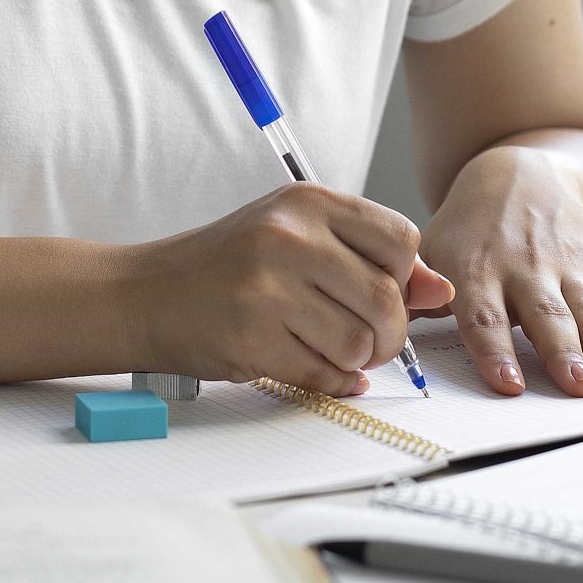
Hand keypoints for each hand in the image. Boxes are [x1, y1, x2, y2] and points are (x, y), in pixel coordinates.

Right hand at [133, 185, 455, 396]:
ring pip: (360, 342)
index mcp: (308, 202)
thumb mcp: (297, 239)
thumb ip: (368, 258)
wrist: (143, 293)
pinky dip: (329, 380)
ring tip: (330, 350)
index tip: (383, 293)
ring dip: (356, 360)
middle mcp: (290, 237)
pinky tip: (310, 365)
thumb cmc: (226, 266)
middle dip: (389, 334)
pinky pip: (323, 373)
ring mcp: (268, 287)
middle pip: (387, 299)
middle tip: (368, 340)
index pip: (402, 240)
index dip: (404, 278)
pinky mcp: (251, 338)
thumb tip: (439, 290)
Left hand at [415, 144, 582, 396]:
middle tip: (578, 389)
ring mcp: (566, 266)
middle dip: (563, 354)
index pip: (485, 317)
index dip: (496, 352)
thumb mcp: (432, 248)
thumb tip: (388, 327)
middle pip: (545, 317)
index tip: (509, 386)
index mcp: (477, 271)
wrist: (516, 169)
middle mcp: (524, 268)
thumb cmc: (467, 228)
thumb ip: (416, 290)